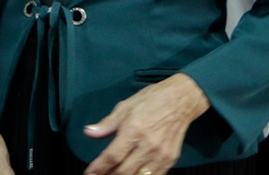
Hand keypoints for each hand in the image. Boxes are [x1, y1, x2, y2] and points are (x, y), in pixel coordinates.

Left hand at [83, 73, 209, 174]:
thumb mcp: (124, 107)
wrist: (180, 101)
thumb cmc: (150, 101)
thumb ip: (106, 124)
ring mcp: (162, 155)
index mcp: (134, 130)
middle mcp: (149, 145)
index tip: (89, 173)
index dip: (99, 167)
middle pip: (125, 171)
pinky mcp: (171, 160)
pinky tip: (131, 174)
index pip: (113, 156)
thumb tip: (88, 133)